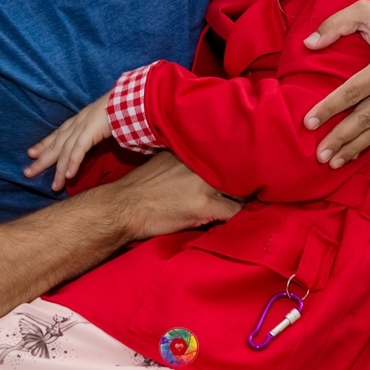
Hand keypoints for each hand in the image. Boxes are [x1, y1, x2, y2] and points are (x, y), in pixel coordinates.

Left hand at [26, 91, 112, 190]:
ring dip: (59, 170)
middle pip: (56, 144)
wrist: (130, 98)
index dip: (44, 144)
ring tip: (54, 186)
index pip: (58, 134)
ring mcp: (83, 126)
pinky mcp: (91, 130)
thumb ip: (96, 131)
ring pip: (66, 150)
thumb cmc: (120, 109)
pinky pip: (79, 149)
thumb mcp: (103, 121)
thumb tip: (95, 140)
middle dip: (42, 159)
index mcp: (80, 120)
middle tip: (28, 173)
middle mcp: (78, 123)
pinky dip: (73, 162)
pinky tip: (69, 175)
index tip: (31, 153)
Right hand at [109, 151, 242, 239]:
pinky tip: (229, 220)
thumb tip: (203, 168)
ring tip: (238, 206)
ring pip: (238, 191)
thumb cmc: (140, 189)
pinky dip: (234, 217)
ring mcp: (203, 184)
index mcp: (189, 150)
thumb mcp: (163, 163)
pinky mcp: (204, 205)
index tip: (239, 173)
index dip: (232, 166)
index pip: (223, 154)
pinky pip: (232, 212)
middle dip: (240, 182)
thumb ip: (185, 162)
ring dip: (239, 200)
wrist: (124, 207)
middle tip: (245, 191)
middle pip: (235, 170)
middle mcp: (199, 162)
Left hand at [302, 1, 369, 167]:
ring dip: (356, 146)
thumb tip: (308, 44)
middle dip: (341, 137)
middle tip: (320, 155)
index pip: (353, 91)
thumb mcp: (367, 9)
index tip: (309, 122)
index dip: (330, 108)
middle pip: (367, 117)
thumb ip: (335, 24)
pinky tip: (357, 150)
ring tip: (334, 161)